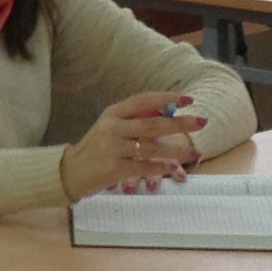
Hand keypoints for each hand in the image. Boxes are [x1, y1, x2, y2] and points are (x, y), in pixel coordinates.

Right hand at [59, 93, 203, 201]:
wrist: (69, 171)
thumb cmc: (96, 149)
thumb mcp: (111, 127)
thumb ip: (135, 120)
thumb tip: (165, 112)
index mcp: (113, 113)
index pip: (144, 100)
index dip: (168, 98)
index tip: (189, 100)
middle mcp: (113, 127)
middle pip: (153, 123)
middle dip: (180, 123)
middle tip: (202, 122)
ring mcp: (113, 148)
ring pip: (152, 147)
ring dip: (178, 150)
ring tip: (196, 152)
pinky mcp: (114, 168)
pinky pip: (145, 166)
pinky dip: (162, 167)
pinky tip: (175, 168)